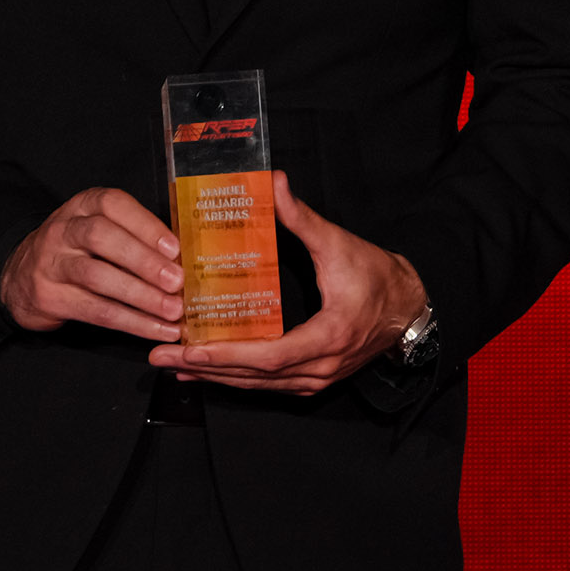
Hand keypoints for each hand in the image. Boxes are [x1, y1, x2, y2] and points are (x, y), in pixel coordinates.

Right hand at [0, 185, 184, 341]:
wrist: (21, 277)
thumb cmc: (77, 250)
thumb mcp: (98, 229)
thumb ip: (134, 236)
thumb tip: (185, 258)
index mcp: (83, 206)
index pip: (113, 205)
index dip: (145, 225)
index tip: (175, 247)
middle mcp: (64, 230)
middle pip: (102, 238)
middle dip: (144, 260)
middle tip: (176, 281)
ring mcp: (52, 263)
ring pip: (98, 277)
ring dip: (140, 295)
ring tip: (172, 310)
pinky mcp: (50, 297)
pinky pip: (95, 310)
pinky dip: (130, 322)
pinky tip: (155, 330)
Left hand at [156, 175, 427, 394]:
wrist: (410, 307)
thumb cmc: (378, 276)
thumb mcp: (339, 243)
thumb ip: (302, 218)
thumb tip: (273, 183)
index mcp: (328, 336)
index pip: (267, 357)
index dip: (225, 355)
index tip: (187, 348)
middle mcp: (320, 367)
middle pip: (254, 378)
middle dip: (204, 369)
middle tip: (159, 358)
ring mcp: (318, 378)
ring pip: (258, 387)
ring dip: (215, 377)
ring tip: (174, 365)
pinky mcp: (314, 378)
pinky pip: (269, 386)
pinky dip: (235, 379)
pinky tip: (208, 372)